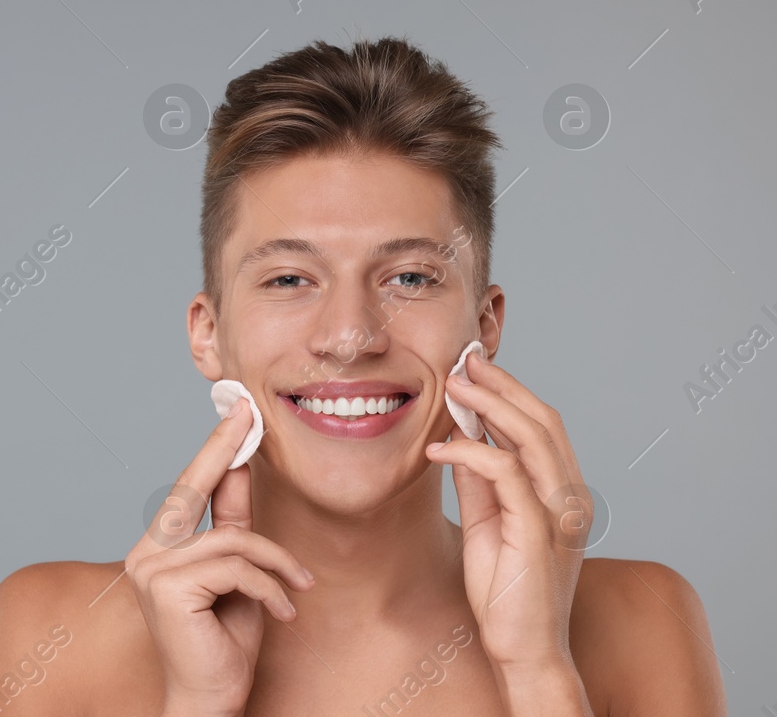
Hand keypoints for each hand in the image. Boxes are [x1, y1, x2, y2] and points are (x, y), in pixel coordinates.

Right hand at [124, 397, 316, 716]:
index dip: (214, 449)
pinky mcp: (166, 588)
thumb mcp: (239, 573)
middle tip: (250, 413)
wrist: (212, 698)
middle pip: (194, 490)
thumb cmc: (225, 642)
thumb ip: (233, 524)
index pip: (188, 489)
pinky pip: (235, 566)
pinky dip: (270, 587)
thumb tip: (240, 467)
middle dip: (224, 449)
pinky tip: (283, 611)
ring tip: (298, 589)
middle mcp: (145, 554)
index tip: (236, 412)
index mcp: (157, 548)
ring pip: (232, 539)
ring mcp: (150, 570)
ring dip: (276, 565)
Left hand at [426, 351, 590, 675]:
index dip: (510, 391)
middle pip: (543, 421)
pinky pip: (507, 474)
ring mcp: (559, 514)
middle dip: (502, 385)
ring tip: (453, 384)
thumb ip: (478, 482)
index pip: (542, 426)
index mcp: (560, 493)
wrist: (524, 649)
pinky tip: (440, 448)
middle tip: (464, 359)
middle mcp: (568, 497)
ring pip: (533, 438)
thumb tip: (459, 439)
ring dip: (490, 405)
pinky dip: (471, 452)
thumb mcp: (486, 522)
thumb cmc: (507, 592)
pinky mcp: (538, 532)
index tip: (474, 367)